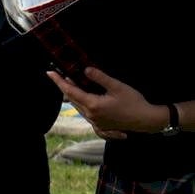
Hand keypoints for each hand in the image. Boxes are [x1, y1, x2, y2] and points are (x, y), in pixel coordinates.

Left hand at [48, 67, 165, 134]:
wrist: (144, 120)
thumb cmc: (133, 102)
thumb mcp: (118, 86)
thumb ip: (100, 78)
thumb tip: (85, 69)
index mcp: (93, 105)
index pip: (70, 91)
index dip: (59, 81)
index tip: (50, 72)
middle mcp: (90, 115)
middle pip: (71, 99)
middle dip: (64, 87)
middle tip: (59, 74)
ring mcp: (94, 121)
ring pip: (77, 106)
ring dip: (72, 95)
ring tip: (70, 84)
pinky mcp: (100, 124)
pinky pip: (85, 113)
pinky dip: (80, 103)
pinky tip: (84, 99)